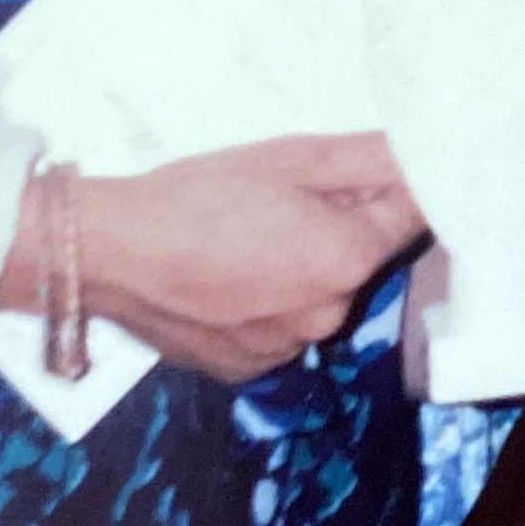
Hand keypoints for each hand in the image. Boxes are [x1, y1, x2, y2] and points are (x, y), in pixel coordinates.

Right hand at [71, 132, 426, 382]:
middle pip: (360, 258)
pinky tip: (225, 273)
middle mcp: (326, 317)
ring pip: (317, 294)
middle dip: (339, 225)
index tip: (365, 171)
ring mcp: (285, 350)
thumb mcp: (291, 159)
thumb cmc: (195, 197)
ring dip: (301, 266)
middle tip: (281, 198)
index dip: (393, 187)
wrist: (104, 254)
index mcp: (346, 261)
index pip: (411, 217)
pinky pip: (278, 325)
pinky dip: (266, 300)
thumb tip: (420, 157)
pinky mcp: (246, 368)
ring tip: (243, 236)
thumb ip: (369, 159)